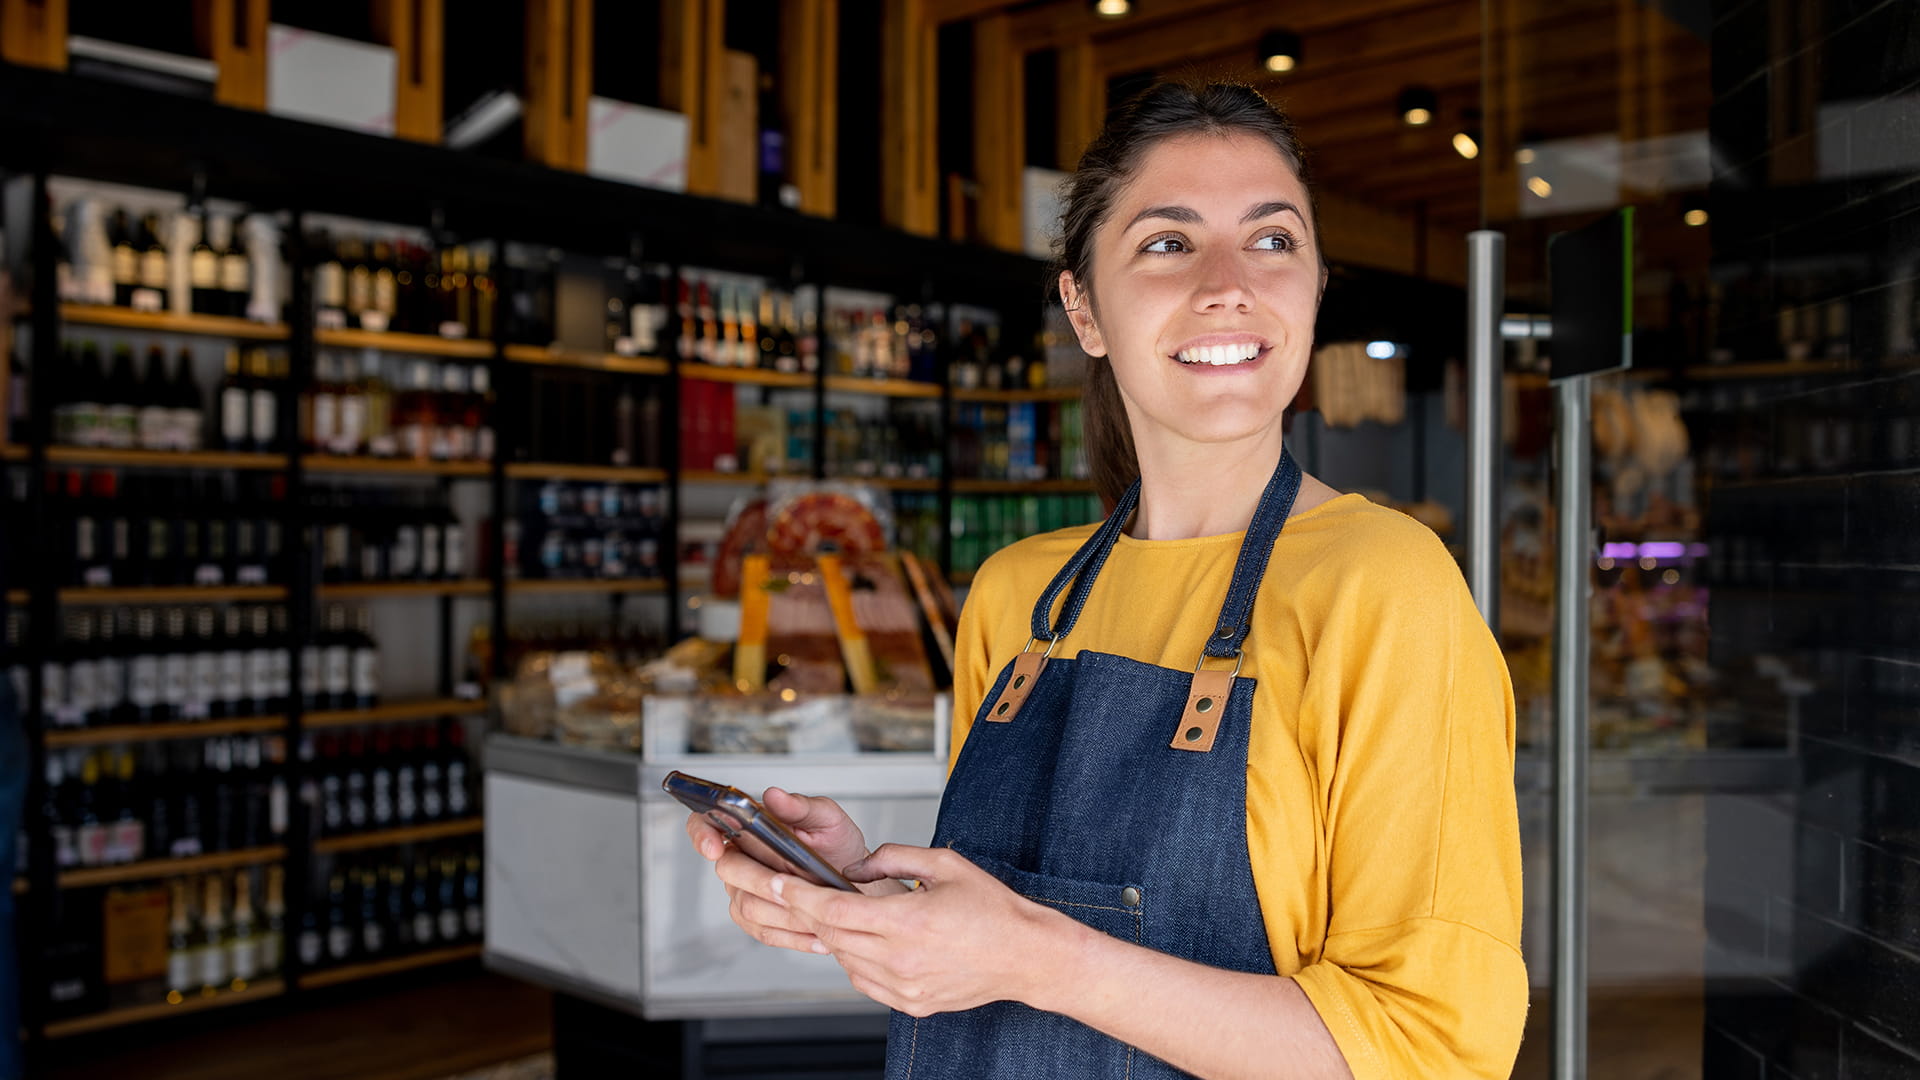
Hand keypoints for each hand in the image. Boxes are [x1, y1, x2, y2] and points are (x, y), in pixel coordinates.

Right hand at [686, 788, 870, 954]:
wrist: (854, 883)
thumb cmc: (836, 846)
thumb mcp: (828, 819)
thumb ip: (801, 806)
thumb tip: (774, 796)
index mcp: (749, 825)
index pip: (706, 822)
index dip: (702, 834)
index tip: (714, 847)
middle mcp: (740, 856)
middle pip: (728, 869)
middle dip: (761, 881)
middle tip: (791, 886)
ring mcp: (743, 889)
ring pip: (747, 906)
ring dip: (783, 912)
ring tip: (816, 912)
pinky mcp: (754, 919)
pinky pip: (762, 931)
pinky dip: (792, 934)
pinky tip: (816, 933)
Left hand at [771, 844, 1074, 1017]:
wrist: (1026, 956)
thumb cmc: (993, 910)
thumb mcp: (944, 864)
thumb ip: (892, 859)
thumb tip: (856, 869)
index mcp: (908, 921)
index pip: (832, 910)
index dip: (796, 895)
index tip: (774, 882)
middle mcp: (900, 959)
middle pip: (831, 935)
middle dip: (804, 911)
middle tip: (789, 891)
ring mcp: (903, 986)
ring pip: (844, 958)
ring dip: (832, 934)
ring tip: (839, 912)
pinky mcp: (909, 1003)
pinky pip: (863, 980)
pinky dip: (854, 958)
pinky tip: (867, 940)